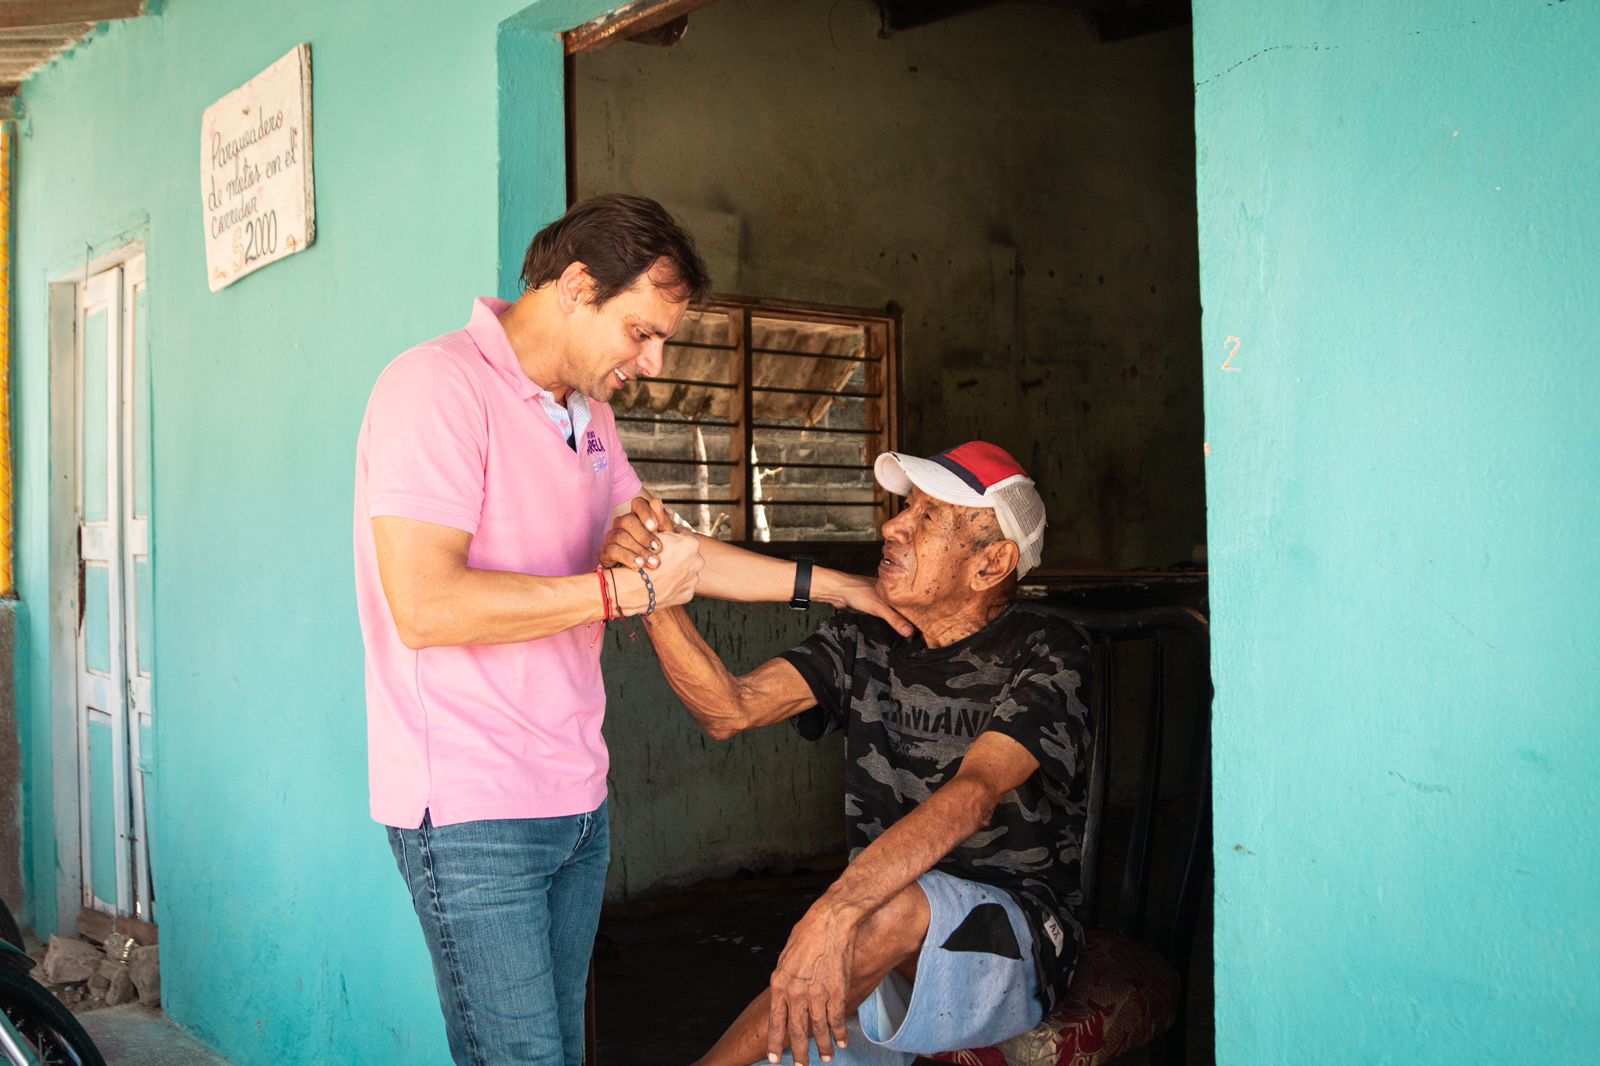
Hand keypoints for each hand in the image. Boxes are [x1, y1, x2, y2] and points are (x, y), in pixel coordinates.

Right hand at [602, 496, 676, 568]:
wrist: (647, 573)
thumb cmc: (658, 551)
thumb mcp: (666, 537)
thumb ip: (663, 521)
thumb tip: (657, 501)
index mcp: (638, 515)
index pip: (638, 503)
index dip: (645, 513)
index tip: (655, 527)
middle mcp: (622, 523)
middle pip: (628, 520)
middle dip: (644, 535)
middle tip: (658, 548)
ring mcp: (612, 536)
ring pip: (620, 536)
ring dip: (638, 549)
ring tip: (652, 562)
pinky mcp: (605, 551)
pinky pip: (611, 550)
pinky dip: (627, 557)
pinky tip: (638, 566)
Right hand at [615, 530, 702, 613]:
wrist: (635, 589)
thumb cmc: (640, 558)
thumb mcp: (652, 534)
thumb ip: (662, 524)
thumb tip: (661, 509)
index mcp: (691, 544)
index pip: (683, 535)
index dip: (671, 537)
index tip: (661, 541)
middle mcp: (697, 561)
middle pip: (687, 554)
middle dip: (676, 555)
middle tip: (660, 558)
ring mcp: (693, 579)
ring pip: (685, 571)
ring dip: (675, 571)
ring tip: (659, 573)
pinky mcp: (688, 594)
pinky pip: (681, 587)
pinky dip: (673, 585)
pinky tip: (661, 584)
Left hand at [766, 902, 858, 1065]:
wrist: (831, 920)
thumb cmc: (808, 932)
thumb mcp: (787, 955)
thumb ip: (785, 978)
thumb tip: (786, 993)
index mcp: (780, 983)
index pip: (776, 1021)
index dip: (775, 1042)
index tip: (774, 1058)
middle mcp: (796, 993)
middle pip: (797, 1032)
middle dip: (799, 1053)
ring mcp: (817, 994)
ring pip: (819, 1030)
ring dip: (823, 1047)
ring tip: (827, 1059)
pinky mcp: (837, 992)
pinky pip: (837, 1019)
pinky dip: (840, 1033)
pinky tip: (842, 1042)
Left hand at [815, 571, 913, 637]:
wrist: (837, 590)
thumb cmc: (857, 592)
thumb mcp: (879, 608)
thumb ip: (895, 620)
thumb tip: (910, 632)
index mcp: (896, 587)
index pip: (912, 599)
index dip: (920, 610)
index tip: (928, 622)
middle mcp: (890, 591)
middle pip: (905, 604)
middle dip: (912, 614)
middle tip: (922, 627)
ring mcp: (881, 596)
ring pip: (895, 607)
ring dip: (900, 615)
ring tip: (910, 627)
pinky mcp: (872, 602)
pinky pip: (885, 610)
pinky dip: (889, 617)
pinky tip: (891, 623)